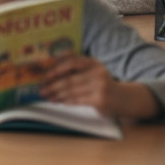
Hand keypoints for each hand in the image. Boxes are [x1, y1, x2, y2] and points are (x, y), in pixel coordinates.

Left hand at [40, 56, 158, 118]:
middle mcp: (97, 73)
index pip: (71, 63)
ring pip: (72, 91)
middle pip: (70, 80)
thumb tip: (50, 68)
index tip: (44, 76)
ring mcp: (100, 87)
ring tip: (48, 97)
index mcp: (93, 62)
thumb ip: (75, 67)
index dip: (56, 70)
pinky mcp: (100, 100)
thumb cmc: (101, 84)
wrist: (123, 98)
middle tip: (41, 90)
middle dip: (53, 86)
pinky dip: (67, 101)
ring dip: (57, 95)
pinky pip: (78, 100)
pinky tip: (59, 101)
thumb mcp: (91, 71)